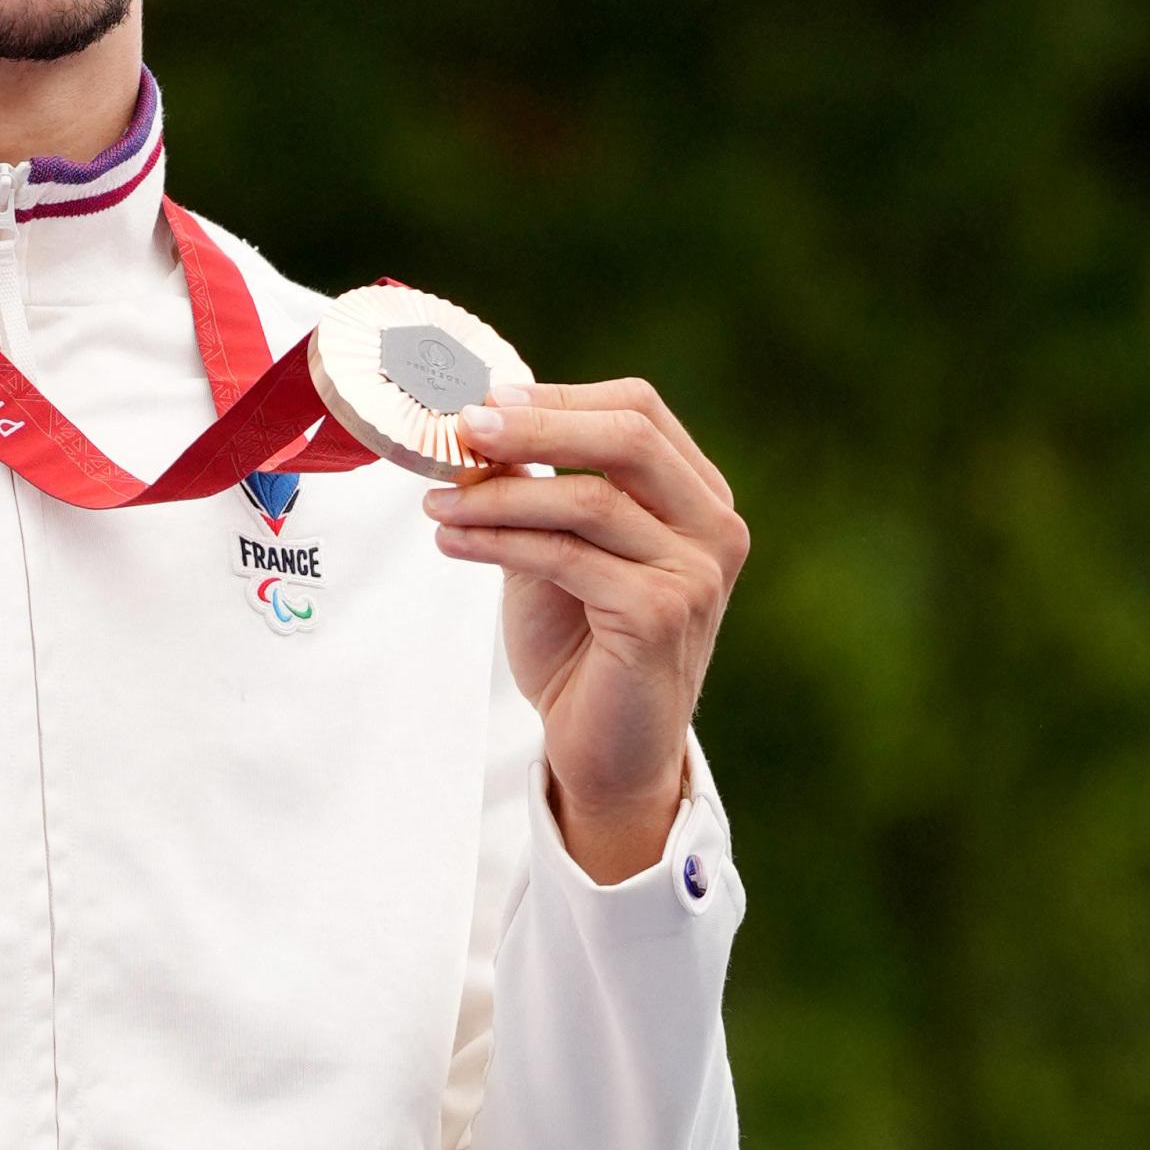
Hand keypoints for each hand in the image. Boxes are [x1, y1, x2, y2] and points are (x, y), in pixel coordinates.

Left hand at [424, 380, 748, 882]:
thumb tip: (480, 423)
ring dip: (498, 494)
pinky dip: (499, 542)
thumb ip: (540, 488)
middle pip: (628, 437)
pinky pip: (567, 557)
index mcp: (698, 498)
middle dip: (534, 424)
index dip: (559, 397)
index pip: (639, 411)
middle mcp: (713, 529)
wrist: (606, 751)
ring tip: (437, 502)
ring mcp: (696, 573)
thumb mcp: (559, 548)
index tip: (486, 401)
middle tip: (460, 429)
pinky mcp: (661, 616)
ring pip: (589, 498)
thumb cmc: (583, 648)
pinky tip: (452, 542)